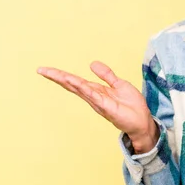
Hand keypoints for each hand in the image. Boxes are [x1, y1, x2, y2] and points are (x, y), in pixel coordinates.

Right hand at [37, 61, 159, 152]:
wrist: (142, 121)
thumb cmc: (131, 106)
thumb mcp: (118, 84)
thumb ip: (106, 75)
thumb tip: (91, 63)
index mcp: (96, 91)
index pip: (75, 81)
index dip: (61, 75)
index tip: (45, 69)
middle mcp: (94, 97)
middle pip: (72, 85)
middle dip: (57, 77)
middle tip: (41, 70)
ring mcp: (99, 102)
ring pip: (80, 89)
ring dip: (68, 81)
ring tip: (53, 73)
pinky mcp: (107, 107)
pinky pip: (94, 97)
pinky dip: (86, 90)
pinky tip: (77, 83)